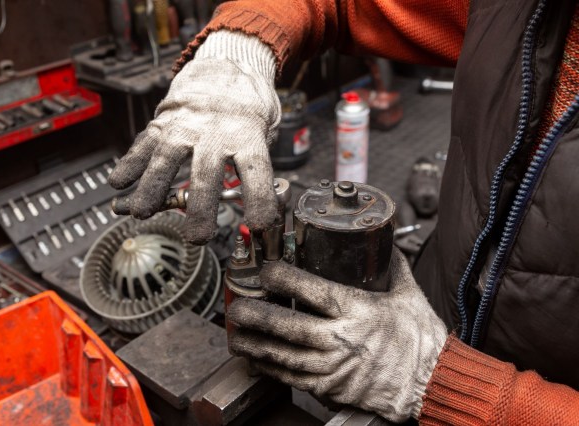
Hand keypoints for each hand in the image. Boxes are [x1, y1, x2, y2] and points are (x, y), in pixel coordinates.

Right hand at [109, 33, 280, 243]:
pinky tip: (118, 181)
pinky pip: (144, 144)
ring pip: (166, 158)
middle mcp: (215, 132)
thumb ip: (260, 162)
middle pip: (206, 173)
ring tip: (142, 211)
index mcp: (247, 135)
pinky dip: (129, 163)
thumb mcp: (267, 129)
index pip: (256, 172)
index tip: (259, 224)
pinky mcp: (164, 122)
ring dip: (152, 188)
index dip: (258, 199)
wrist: (226, 63)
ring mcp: (186, 127)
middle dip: (200, 208)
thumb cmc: (248, 103)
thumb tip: (261, 201)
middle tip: (197, 236)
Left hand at [227, 249, 447, 421]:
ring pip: (283, 355)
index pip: (312, 291)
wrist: (432, 383)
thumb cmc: (421, 341)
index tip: (266, 270)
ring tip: (235, 334)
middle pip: (288, 326)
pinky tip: (256, 359)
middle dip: (256, 315)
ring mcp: (333, 367)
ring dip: (255, 344)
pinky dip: (270, 368)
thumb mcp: (409, 296)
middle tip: (236, 307)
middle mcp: (341, 339)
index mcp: (358, 311)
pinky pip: (292, 378)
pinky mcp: (330, 389)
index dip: (284, 278)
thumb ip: (392, 267)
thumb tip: (383, 244)